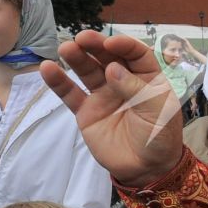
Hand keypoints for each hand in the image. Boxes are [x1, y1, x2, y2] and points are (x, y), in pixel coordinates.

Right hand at [40, 31, 183, 186]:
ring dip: (77, 58)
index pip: (135, 54)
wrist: (147, 169)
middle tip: (82, 38)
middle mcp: (123, 82)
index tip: (110, 43)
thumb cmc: (160, 136)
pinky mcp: (87, 112)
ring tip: (66, 48)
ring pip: (88, 71)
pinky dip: (59, 82)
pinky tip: (47, 68)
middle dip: (96, 46)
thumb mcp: (157, 110)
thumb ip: (136, 88)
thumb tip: (112, 68)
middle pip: (108, 57)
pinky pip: (71, 94)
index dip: (124, 46)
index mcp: (147, 77)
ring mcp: (103, 96)